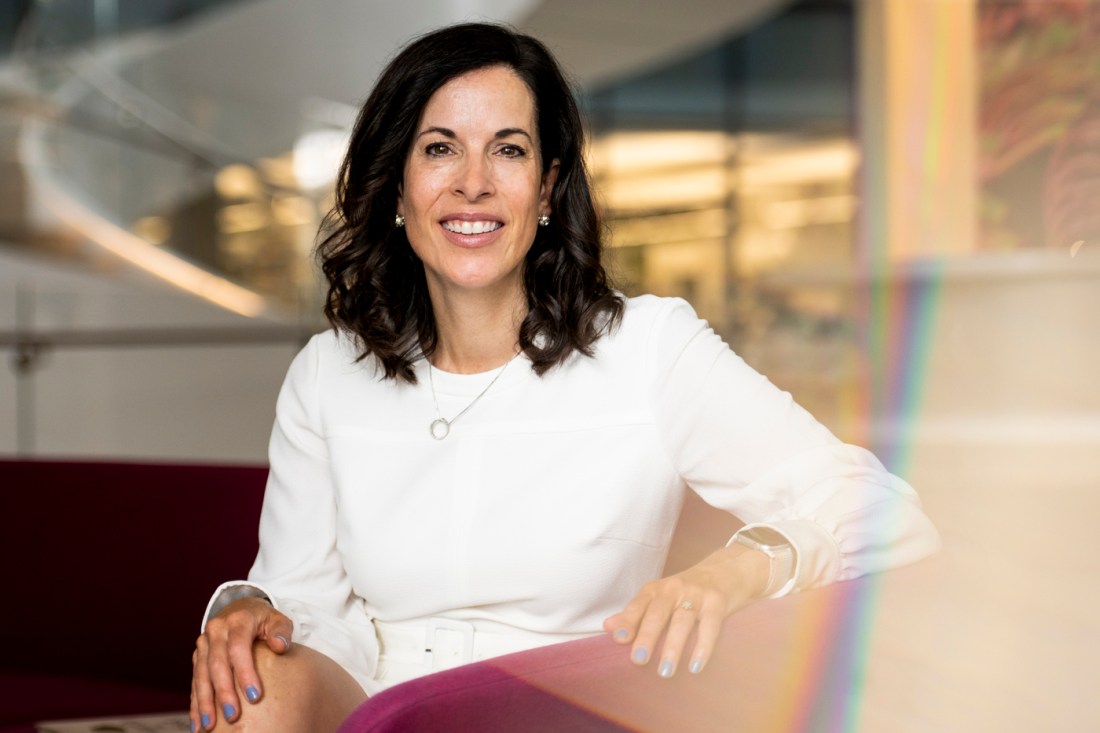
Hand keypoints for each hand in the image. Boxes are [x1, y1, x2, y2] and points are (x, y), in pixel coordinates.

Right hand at [191, 596, 292, 730]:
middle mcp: (217, 630)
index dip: (245, 673)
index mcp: (238, 620)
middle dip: (224, 692)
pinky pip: (195, 681)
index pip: (238, 648)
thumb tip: (280, 646)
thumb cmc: (263, 620)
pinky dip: (196, 703)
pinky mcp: (198, 656)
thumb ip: (281, 630)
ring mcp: (204, 643)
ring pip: (201, 674)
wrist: (241, 609)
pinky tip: (198, 722)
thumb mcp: (277, 619)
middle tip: (233, 715)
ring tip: (210, 725)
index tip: (255, 696)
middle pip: (217, 664)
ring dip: (205, 701)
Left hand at [602, 544, 769, 676]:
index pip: (638, 605)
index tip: (618, 639)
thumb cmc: (687, 591)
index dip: (628, 621)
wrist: (727, 570)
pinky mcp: (717, 603)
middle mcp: (674, 589)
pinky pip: (710, 627)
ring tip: (665, 671)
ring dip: (673, 647)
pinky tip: (695, 666)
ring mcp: (697, 595)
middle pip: (658, 613)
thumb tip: (608, 627)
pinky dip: (703, 647)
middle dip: (647, 636)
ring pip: (682, 621)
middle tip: (638, 660)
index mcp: (656, 589)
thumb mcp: (660, 597)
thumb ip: (635, 613)